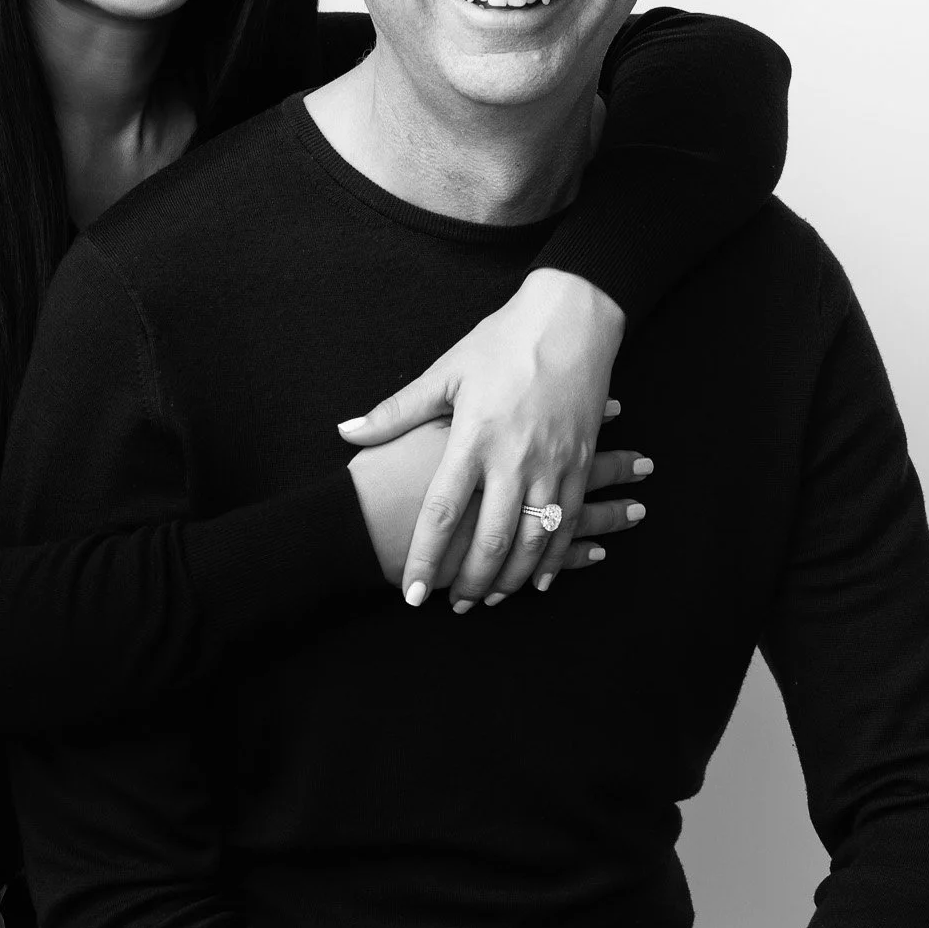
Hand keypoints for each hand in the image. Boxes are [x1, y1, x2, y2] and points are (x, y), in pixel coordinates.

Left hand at [338, 268, 626, 604]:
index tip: (410, 593)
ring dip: (511, 578)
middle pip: (491, 539)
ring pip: (535, 539)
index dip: (425, 558)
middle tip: (453, 608)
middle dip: (470, 582)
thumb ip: (396, 412)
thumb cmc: (503, 342)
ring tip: (489, 601)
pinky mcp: (582, 462)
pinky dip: (554, 557)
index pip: (443, 513)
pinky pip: (569, 522)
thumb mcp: (445, 371)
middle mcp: (515, 457)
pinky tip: (537, 579)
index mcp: (474, 437)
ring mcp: (554, 463)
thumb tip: (346, 432)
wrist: (573, 319)